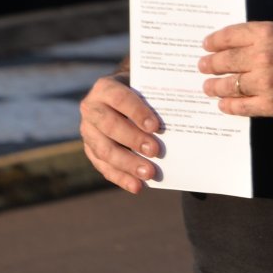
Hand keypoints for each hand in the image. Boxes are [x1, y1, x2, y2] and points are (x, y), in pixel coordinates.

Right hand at [78, 72, 161, 194]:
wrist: (122, 96)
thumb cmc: (141, 90)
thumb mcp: (147, 86)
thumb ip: (158, 97)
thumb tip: (184, 113)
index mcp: (105, 88)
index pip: (120, 98)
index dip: (136, 112)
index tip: (155, 126)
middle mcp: (91, 108)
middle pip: (110, 126)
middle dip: (133, 140)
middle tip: (156, 151)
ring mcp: (88, 130)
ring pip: (104, 150)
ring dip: (127, 163)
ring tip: (149, 173)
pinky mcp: (90, 149)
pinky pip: (103, 166)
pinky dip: (121, 177)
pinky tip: (138, 186)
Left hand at [198, 21, 272, 121]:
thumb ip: (263, 36)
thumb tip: (236, 46)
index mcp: (267, 34)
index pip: (228, 36)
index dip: (213, 41)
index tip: (206, 45)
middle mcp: (262, 56)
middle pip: (223, 61)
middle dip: (208, 64)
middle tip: (202, 67)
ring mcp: (265, 83)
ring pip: (228, 85)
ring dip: (214, 86)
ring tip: (209, 87)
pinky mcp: (271, 105)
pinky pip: (240, 106)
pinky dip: (228, 105)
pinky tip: (224, 104)